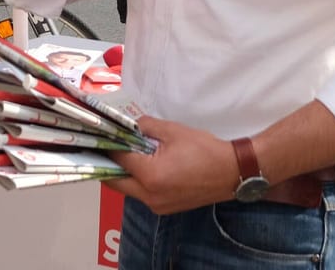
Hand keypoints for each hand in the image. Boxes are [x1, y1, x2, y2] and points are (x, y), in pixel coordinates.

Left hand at [104, 116, 239, 214]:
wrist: (231, 172)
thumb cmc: (204, 149)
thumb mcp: (173, 131)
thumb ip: (146, 126)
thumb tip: (131, 126)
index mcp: (150, 176)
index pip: (119, 159)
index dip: (109, 145)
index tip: (102, 134)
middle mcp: (149, 196)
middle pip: (116, 182)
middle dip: (109, 164)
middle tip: (106, 147)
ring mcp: (157, 206)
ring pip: (128, 190)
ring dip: (123, 174)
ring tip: (125, 154)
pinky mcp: (165, 208)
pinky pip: (142, 195)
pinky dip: (138, 181)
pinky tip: (143, 166)